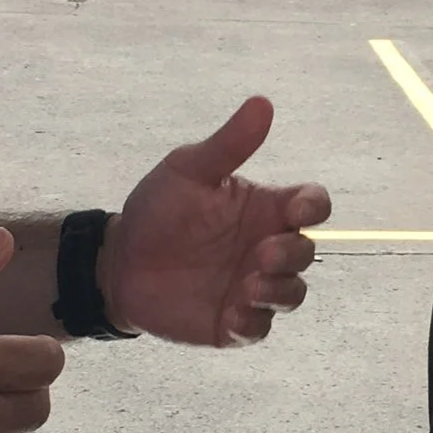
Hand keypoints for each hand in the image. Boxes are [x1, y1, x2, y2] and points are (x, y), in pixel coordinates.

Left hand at [102, 94, 331, 347]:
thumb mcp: (188, 171)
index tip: (294, 209)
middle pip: (306, 253)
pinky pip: (258, 328)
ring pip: (292, 293)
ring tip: (247, 288)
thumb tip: (262, 103)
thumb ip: (227, 145)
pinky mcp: (234, 323)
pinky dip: (252, 323)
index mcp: (265, 209)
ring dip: (278, 291)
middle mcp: (267, 248)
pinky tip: (230, 314)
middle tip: (260, 255)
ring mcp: (253, 288)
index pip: (313, 205)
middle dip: (291, 255)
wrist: (118, 261)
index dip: (314, 207)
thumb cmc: (158, 210)